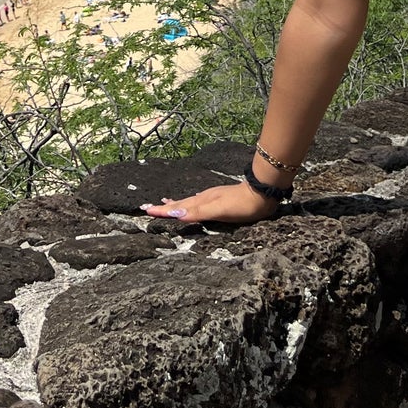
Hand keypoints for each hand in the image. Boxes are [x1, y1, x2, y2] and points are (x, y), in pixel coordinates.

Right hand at [140, 182, 281, 225]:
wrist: (261, 193)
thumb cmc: (241, 205)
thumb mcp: (219, 210)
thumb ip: (198, 211)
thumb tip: (175, 213)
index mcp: (201, 202)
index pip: (177, 207)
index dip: (162, 211)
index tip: (146, 211)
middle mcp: (204, 198)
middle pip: (180, 203)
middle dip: (164, 207)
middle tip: (148, 208)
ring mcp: (212, 198)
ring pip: (188, 201)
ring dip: (175, 204)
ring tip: (165, 204)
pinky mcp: (220, 200)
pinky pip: (197, 202)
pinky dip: (188, 203)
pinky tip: (191, 202)